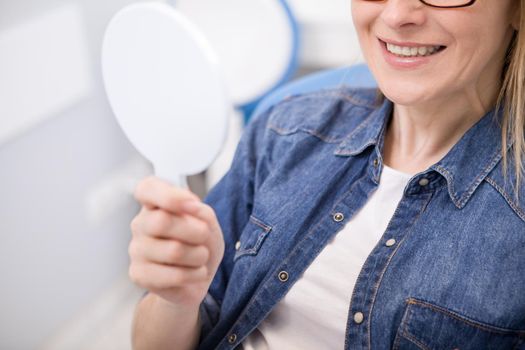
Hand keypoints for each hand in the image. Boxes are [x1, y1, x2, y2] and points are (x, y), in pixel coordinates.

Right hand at [128, 176, 224, 307]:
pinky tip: (195, 273)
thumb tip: (189, 206)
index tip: (192, 204)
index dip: (169, 196)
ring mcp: (136, 250)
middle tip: (204, 236)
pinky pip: (174, 275)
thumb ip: (200, 210)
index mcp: (154, 203)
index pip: (147, 189)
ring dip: (199, 255)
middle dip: (196, 231)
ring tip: (200, 257)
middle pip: (163, 222)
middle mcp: (140, 223)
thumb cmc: (200, 242)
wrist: (198, 274)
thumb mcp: (207, 221)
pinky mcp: (139, 275)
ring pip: (173, 251)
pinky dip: (195, 274)